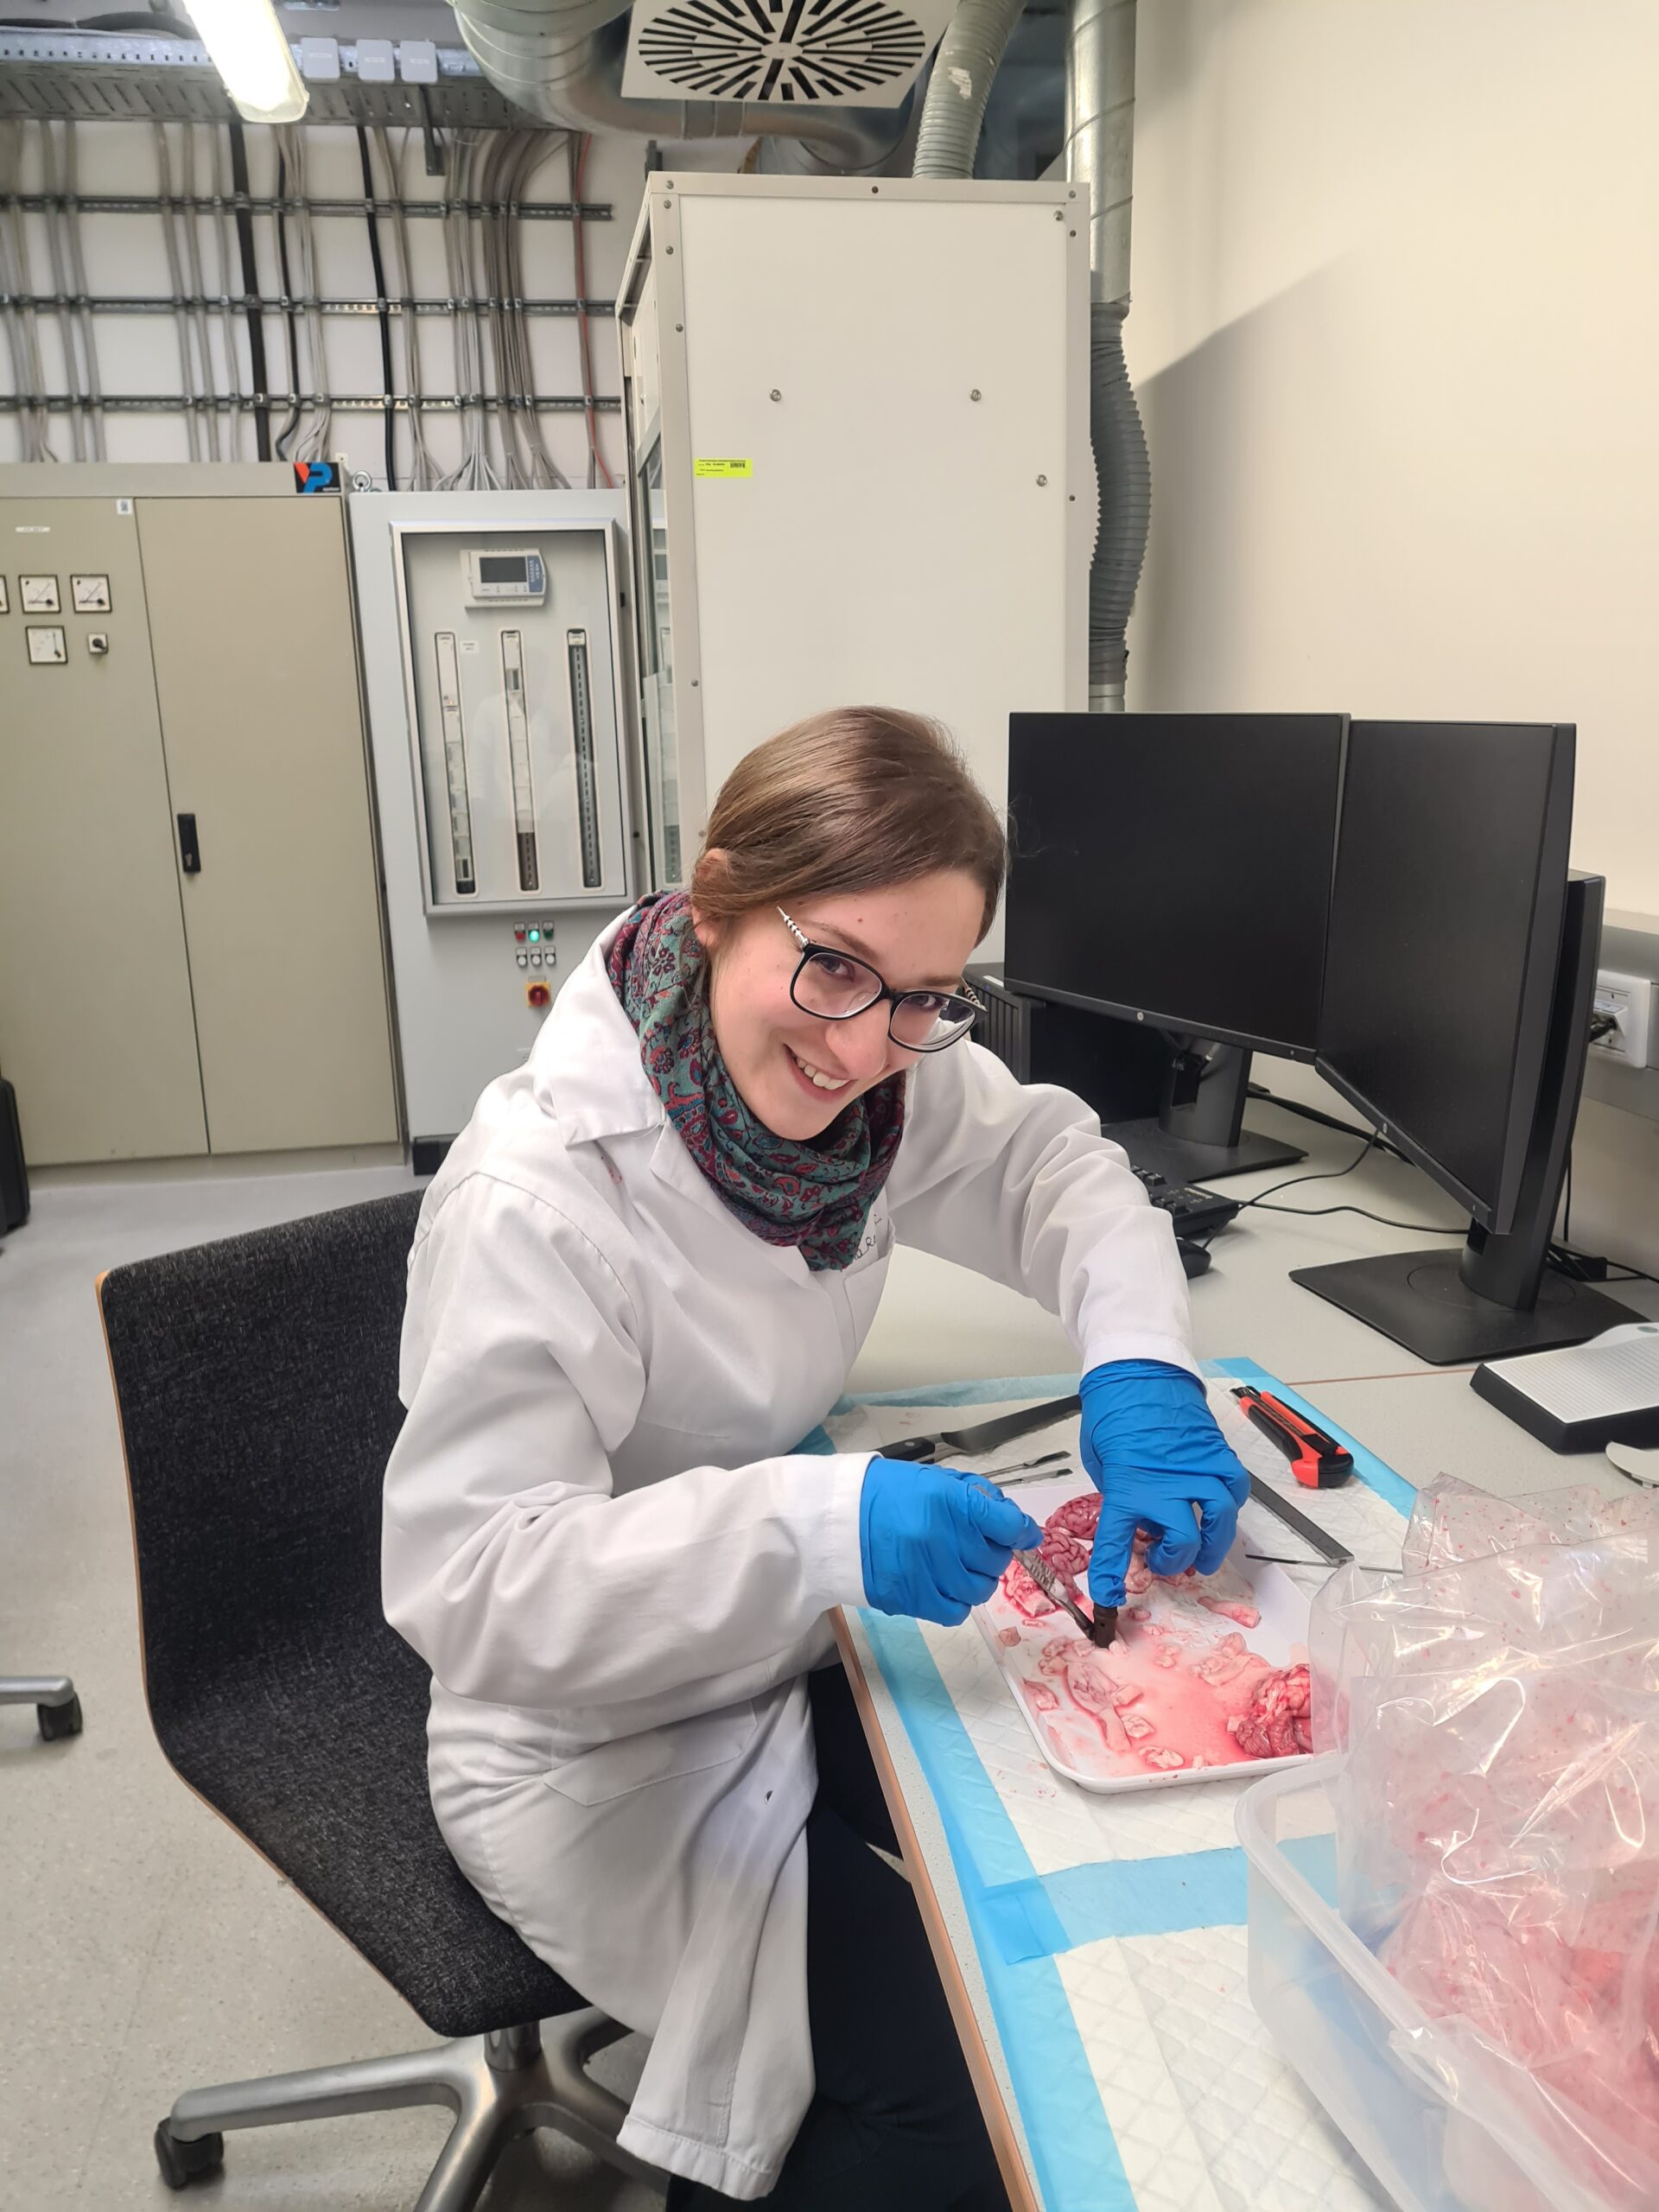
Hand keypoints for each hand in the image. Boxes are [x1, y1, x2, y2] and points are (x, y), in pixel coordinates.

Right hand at [860, 1458, 1043, 1626]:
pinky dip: (958, 1602)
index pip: (1008, 1524)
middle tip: (979, 1545)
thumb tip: (1012, 1519)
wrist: (837, 1519)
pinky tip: (947, 1586)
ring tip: (961, 1566)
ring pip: (980, 1589)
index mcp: (950, 1502)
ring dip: (978, 1578)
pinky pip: (955, 1612)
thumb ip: (975, 1496)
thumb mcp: (934, 1479)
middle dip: (995, 1552)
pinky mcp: (912, 1599)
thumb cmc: (886, 1494)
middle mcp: (943, 1539)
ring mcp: (928, 1572)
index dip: (1022, 1531)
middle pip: (996, 1559)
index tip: (1023, 1534)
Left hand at [1078, 1361, 1249, 1607]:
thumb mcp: (1099, 1457)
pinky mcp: (1217, 1453)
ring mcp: (1198, 1468)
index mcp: (1128, 1484)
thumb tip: (1133, 1517)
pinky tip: (1219, 1513)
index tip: (1110, 1598)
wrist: (1140, 1368)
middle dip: (1171, 1561)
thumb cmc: (1111, 1412)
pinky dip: (1229, 1505)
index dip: (1112, 1575)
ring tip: (1201, 1560)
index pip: (1116, 1542)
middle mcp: (1168, 1483)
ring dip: (1211, 1546)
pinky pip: (1234, 1488)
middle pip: (1181, 1540)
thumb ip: (1118, 1491)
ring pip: (1218, 1520)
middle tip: (1162, 1563)